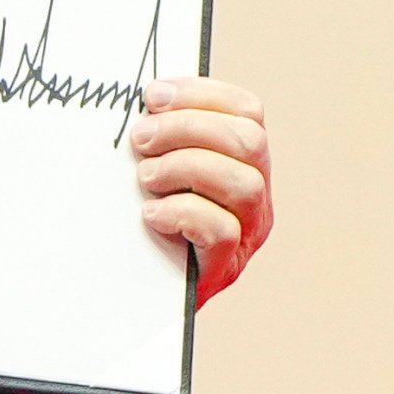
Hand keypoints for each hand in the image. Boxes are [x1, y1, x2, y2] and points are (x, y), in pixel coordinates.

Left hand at [129, 78, 271, 305]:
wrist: (137, 298)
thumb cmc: (144, 225)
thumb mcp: (157, 174)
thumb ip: (163, 139)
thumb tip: (143, 99)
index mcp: (245, 163)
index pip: (248, 112)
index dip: (203, 94)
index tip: (154, 95)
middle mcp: (256, 196)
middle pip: (248, 142)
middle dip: (188, 128)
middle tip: (140, 139)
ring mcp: (247, 233)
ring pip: (243, 184)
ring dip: (186, 168)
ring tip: (145, 178)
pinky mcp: (226, 266)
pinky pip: (222, 230)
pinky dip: (183, 212)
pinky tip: (151, 214)